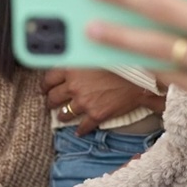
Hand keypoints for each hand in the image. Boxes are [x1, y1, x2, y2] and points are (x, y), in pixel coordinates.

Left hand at [43, 69, 158, 135]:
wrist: (140, 77)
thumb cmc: (121, 62)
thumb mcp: (95, 55)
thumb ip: (80, 61)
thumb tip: (71, 63)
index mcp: (72, 68)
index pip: (49, 78)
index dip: (45, 85)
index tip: (46, 88)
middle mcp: (74, 85)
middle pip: (53, 97)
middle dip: (51, 102)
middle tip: (52, 103)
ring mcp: (84, 102)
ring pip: (64, 114)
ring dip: (62, 116)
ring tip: (63, 117)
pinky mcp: (95, 115)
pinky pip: (82, 126)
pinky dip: (80, 130)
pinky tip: (80, 131)